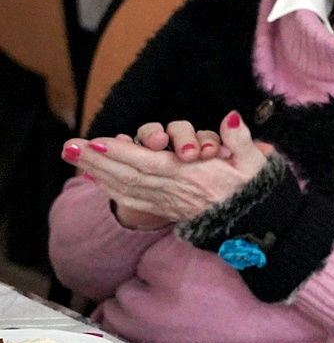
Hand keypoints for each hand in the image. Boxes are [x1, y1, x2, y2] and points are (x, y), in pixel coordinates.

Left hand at [62, 111, 270, 230]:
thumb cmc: (255, 189)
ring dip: (96, 171)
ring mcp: (168, 202)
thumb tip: (230, 118)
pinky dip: (110, 188)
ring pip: (125, 186)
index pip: (151, 163)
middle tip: (69, 146)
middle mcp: (175, 190)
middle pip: (128, 174)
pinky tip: (94, 177)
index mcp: (194, 177)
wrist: (255, 224)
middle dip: (97, 160)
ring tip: (72, 155)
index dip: (123, 153)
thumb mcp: (255, 163)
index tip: (98, 141)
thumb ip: (240, 140)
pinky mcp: (166, 209)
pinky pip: (132, 199)